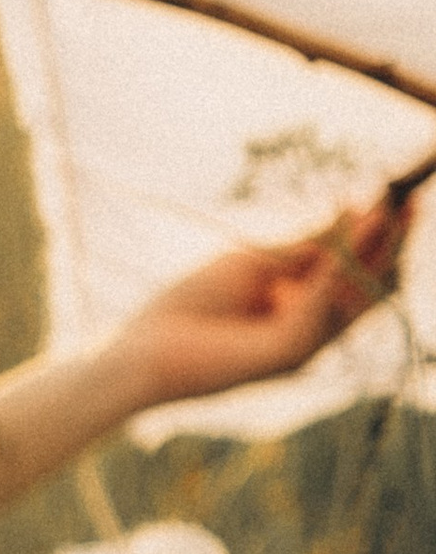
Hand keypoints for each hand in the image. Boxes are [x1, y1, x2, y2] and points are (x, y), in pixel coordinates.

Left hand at [108, 196, 410, 410]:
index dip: (377, 238)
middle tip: (414, 203)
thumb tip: (356, 213)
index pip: (353, 274)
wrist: (145, 347)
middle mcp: (312, 331)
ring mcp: (304, 346)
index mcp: (301, 310)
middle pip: (367, 288)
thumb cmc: (190, 305)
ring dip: (377, 252)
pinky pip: (321, 305)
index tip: (394, 198)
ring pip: (355, 299)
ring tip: (393, 209)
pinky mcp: (288, 355)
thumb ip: (305, 246)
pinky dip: (339, 269)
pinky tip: (355, 230)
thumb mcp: (256, 262)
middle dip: (391, 245)